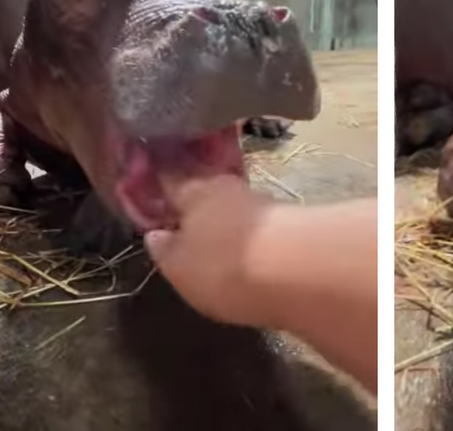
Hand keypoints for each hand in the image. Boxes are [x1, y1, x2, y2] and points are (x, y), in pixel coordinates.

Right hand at [144, 175, 279, 327]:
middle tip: (187, 230)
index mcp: (196, 190)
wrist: (299, 272)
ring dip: (230, 225)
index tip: (152, 195)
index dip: (161, 187)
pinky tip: (251, 258)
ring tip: (220, 251)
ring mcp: (266, 204)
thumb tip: (157, 234)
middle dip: (199, 209)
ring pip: (238, 210)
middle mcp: (231, 188)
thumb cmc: (223, 266)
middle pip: (209, 194)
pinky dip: (254, 241)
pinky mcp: (294, 226)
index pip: (172, 180)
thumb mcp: (180, 266)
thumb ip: (166, 250)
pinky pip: (263, 230)